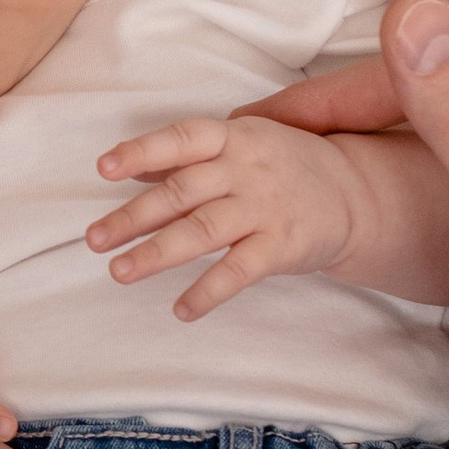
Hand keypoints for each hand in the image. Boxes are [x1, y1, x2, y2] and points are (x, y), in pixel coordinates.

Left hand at [89, 111, 356, 317]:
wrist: (354, 194)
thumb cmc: (281, 166)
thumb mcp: (239, 146)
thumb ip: (187, 158)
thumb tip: (132, 170)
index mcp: (231, 138)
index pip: (181, 139)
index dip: (141, 152)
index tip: (103, 169)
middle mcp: (246, 170)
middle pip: (181, 193)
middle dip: (132, 218)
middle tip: (94, 240)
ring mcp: (265, 209)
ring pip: (202, 231)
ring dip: (156, 254)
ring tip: (119, 272)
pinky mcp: (282, 246)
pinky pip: (238, 272)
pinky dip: (207, 293)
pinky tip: (180, 310)